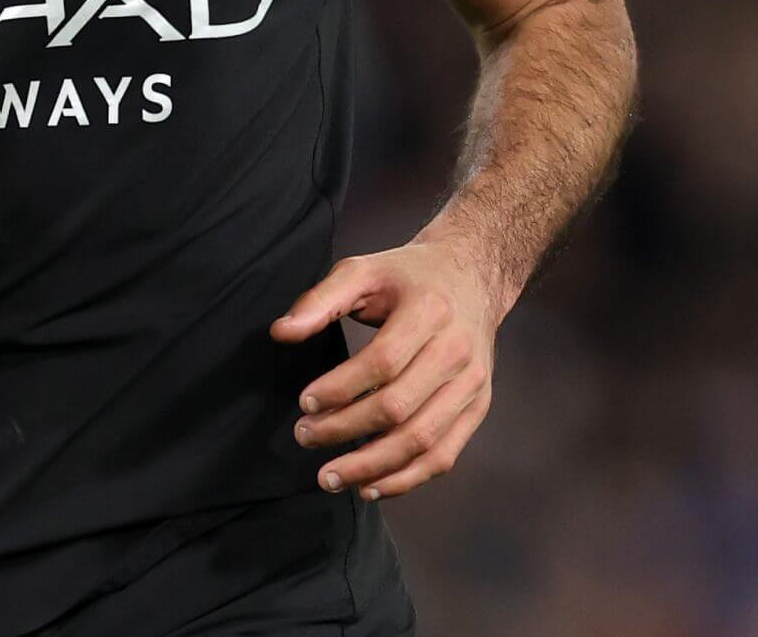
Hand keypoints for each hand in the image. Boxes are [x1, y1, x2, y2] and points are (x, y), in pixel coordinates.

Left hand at [268, 241, 501, 500]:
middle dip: (346, 430)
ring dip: (372, 466)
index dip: (340, 388)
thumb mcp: (363, 270)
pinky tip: (370, 486)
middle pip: (400, 408)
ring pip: (423, 441)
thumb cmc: (407, 277)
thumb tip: (280, 332)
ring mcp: (472, 385)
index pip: (382, 362)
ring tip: (330, 477)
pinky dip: (406, 479)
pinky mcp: (477, 408)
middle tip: (304, 437)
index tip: (304, 403)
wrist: (472, 278)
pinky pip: (444, 456)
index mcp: (429, 312)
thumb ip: (320, 300)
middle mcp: (457, 351)